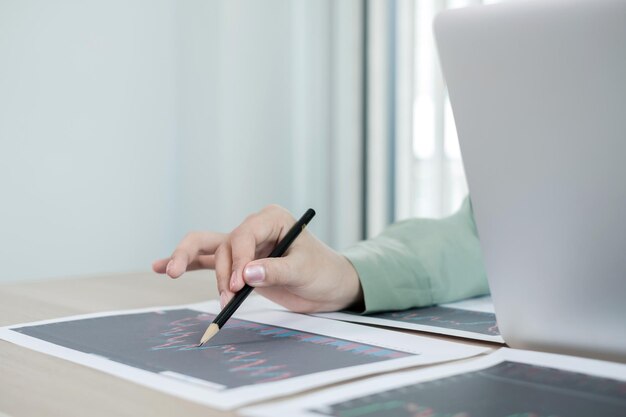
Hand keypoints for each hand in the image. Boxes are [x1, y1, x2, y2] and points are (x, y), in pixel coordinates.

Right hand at [152, 205, 362, 312]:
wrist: (328, 286)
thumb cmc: (322, 272)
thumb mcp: (304, 271)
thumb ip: (275, 271)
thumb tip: (247, 275)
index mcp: (272, 219)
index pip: (244, 235)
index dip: (239, 260)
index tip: (242, 285)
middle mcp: (254, 228)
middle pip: (222, 242)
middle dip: (215, 266)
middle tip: (211, 287)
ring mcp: (243, 246)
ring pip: (209, 249)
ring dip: (190, 263)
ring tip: (171, 273)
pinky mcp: (238, 264)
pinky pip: (207, 262)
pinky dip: (187, 264)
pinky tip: (162, 267)